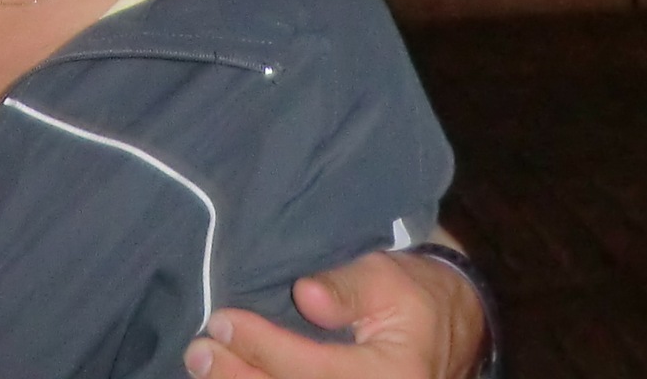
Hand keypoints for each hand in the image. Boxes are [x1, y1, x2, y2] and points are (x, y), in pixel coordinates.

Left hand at [183, 248, 484, 378]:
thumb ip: (346, 288)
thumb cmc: (412, 297)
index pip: (311, 369)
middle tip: (198, 351)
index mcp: (390, 375)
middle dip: (238, 378)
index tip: (222, 320)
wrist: (448, 329)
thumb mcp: (386, 278)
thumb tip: (305, 294)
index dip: (262, 346)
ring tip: (203, 367)